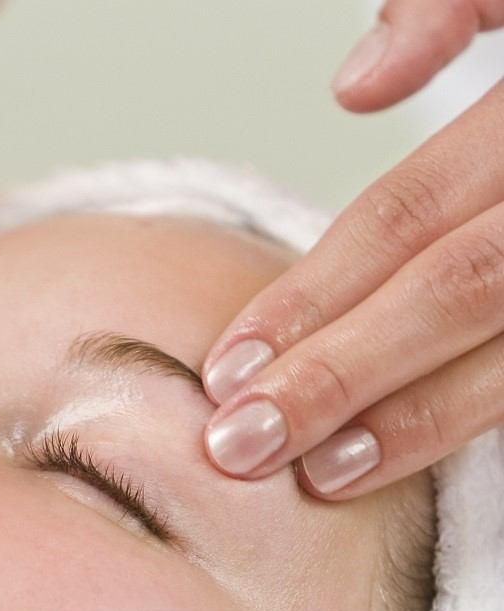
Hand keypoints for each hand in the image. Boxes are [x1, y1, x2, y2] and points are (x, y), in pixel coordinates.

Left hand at [199, 0, 503, 498]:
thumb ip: (450, 6)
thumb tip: (356, 87)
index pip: (409, 215)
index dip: (313, 294)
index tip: (229, 364)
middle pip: (453, 294)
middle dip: (340, 376)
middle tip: (243, 442)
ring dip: (414, 423)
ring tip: (319, 473)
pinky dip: (472, 423)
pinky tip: (404, 456)